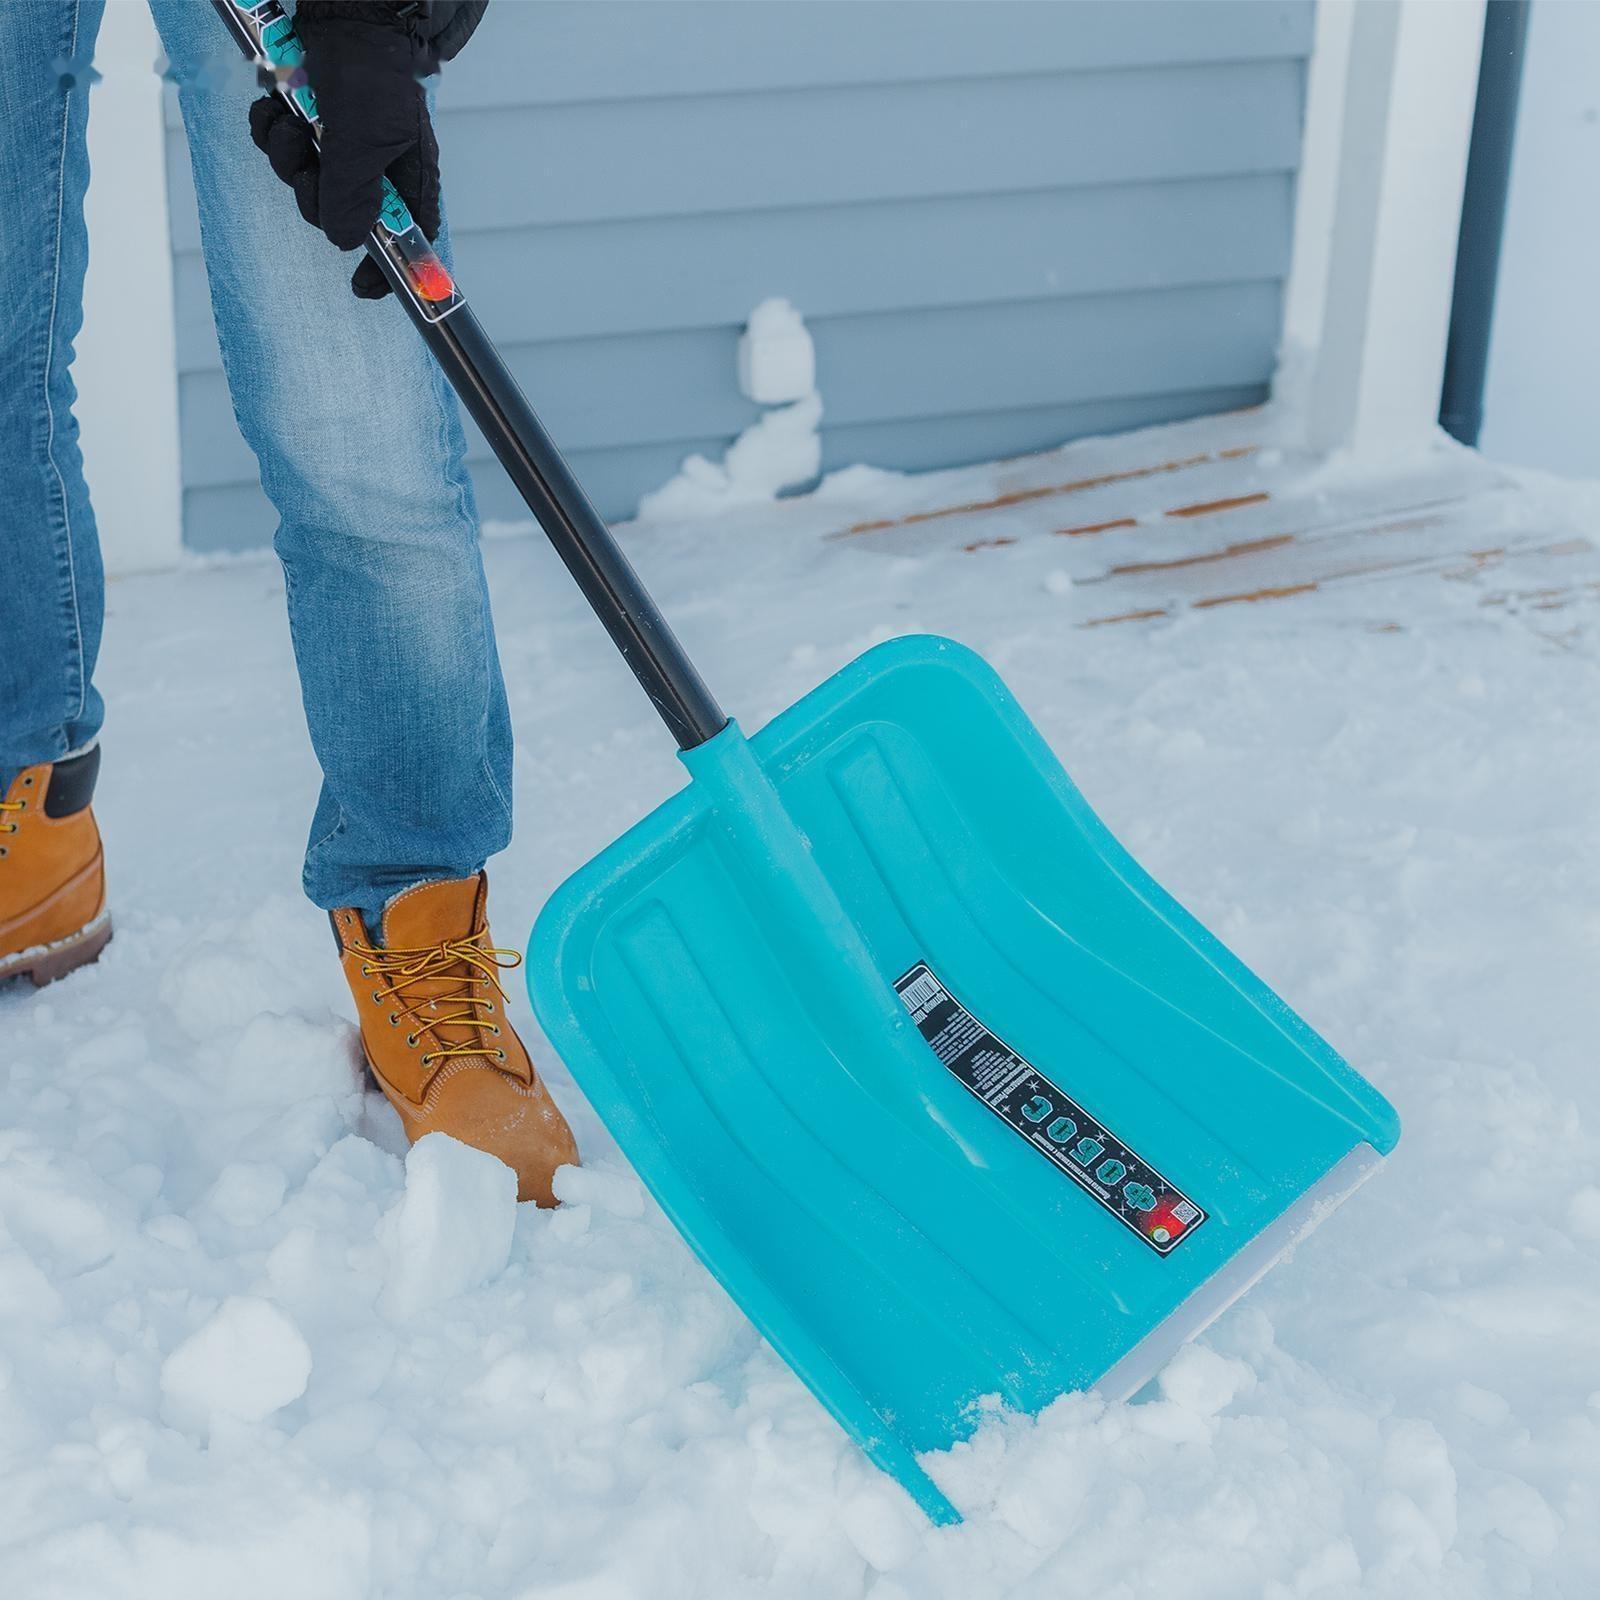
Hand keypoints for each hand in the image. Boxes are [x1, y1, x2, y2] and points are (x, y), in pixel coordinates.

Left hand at [249, 3, 462, 298]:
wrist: (344, 9)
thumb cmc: (370, 70)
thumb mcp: (366, 139)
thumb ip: (353, 194)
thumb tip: (345, 240)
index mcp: (404, 178)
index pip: (404, 239)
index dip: (386, 268)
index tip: (362, 287)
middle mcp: (373, 167)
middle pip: (335, 213)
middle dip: (311, 192)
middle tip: (309, 164)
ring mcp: (337, 144)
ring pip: (301, 179)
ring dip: (285, 153)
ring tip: (290, 120)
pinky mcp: (307, 120)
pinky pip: (278, 145)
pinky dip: (268, 129)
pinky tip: (274, 107)